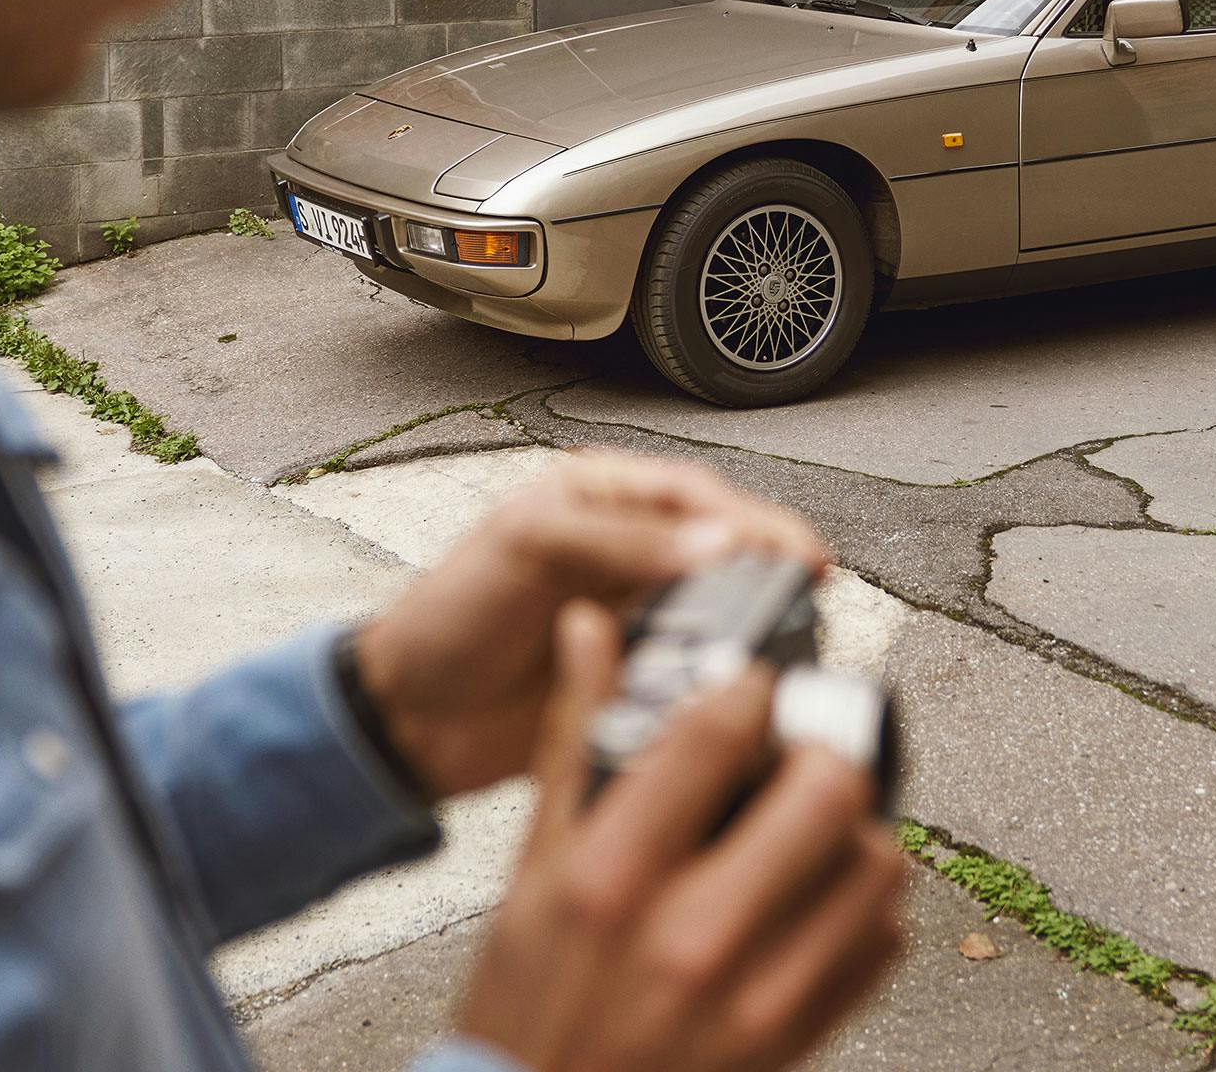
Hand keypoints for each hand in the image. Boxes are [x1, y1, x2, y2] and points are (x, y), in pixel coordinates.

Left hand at [349, 449, 825, 798]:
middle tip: (806, 596)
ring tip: (776, 643)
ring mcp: (636, 620)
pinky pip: (694, 677)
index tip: (797, 552)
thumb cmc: (447, 615)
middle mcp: (627, 556)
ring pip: (719, 616)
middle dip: (767, 571)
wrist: (409, 717)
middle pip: (723, 554)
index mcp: (602, 500)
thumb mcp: (525, 548)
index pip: (697, 496)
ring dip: (748, 629)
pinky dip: (717, 684)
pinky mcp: (637, 682)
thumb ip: (616, 539)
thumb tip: (711, 542)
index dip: (754, 521)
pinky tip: (732, 692)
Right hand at [453, 602, 907, 1071]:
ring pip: (875, 864)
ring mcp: (755, 995)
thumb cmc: (527, 1002)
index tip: (748, 688)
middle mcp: (690, 935)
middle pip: (828, 788)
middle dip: (820, 752)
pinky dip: (868, 908)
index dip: (747, 686)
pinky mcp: (797, 1038)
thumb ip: (573, 743)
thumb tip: (588, 630)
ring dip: (857, 830)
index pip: (716, 732)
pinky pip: (883, 946)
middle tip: (796, 755)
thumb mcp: (530, 868)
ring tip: (813, 827)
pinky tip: (820, 897)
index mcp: (612, 877)